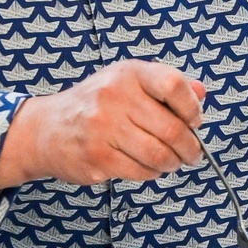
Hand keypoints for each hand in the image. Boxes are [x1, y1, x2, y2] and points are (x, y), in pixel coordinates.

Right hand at [0, 60, 204, 190]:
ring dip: (173, 163)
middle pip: (172, 129)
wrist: (46, 129)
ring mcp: (103, 129)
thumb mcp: (127, 82)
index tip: (194, 121)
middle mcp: (114, 97)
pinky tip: (148, 167)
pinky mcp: (97, 158)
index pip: (173, 85)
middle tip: (192, 154)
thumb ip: (166, 85)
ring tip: (172, 162)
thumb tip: (201, 93)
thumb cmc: (96, 104)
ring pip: (159, 155)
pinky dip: (152, 173)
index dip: (192, 108)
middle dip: (190, 148)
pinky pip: (140, 172)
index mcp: (128, 74)